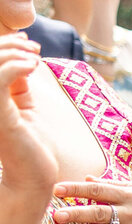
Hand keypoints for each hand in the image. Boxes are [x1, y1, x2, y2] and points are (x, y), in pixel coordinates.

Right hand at [0, 42, 56, 209]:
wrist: (34, 179)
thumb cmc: (31, 148)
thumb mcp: (23, 108)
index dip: (4, 45)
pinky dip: (17, 65)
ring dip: (15, 53)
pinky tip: (33, 66)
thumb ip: (18, 86)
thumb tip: (23, 61)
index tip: (28, 44)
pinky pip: (0, 77)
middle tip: (34, 48)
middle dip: (10, 45)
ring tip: (35, 56)